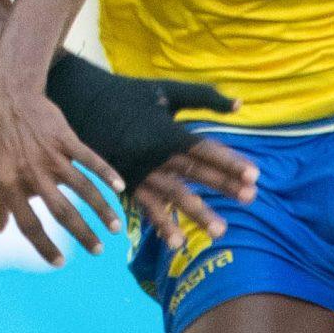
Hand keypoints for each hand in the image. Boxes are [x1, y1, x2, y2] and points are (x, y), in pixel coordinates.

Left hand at [0, 72, 126, 267]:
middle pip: (62, 213)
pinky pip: (90, 160)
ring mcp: (51, 155)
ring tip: (115, 229)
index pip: (29, 224)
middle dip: (83, 235)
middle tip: (98, 251)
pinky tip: (121, 187)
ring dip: (102, 211)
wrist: (7, 93)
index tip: (59, 262)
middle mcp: (32, 173)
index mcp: (8, 183)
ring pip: (83, 189)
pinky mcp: (65, 138)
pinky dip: (107, 174)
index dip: (44, 247)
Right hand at [41, 58, 258, 252]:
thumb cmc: (127, 94)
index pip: (205, 148)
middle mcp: (154, 153)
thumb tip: (240, 106)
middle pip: (194, 172)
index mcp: (166, 130)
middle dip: (222, 185)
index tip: (255, 174)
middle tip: (250, 199)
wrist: (78, 101)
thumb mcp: (165, 91)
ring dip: (197, 212)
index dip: (230, 161)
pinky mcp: (123, 182)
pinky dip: (160, 222)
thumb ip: (203, 98)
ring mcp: (139, 171)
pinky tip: (176, 241)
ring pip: (173, 194)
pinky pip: (145, 205)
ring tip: (220, 230)